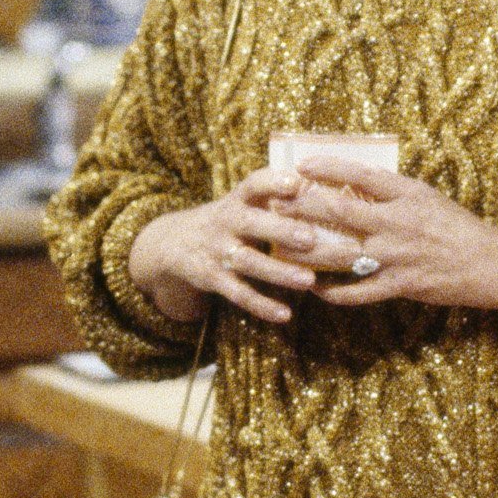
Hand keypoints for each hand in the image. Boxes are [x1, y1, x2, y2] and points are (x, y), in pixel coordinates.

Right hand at [125, 169, 328, 326]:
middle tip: (311, 238)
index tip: (296, 183)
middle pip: (251, 224)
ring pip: (249, 262)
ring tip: (308, 280)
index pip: (253, 185)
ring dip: (278, 272)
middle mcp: (225, 222)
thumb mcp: (242, 202)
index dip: (273, 182)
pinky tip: (285, 315)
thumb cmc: (228, 219)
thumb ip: (274, 197)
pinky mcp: (212, 279)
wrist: (174, 242)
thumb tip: (322, 188)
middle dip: (281, 230)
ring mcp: (217, 251)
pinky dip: (261, 305)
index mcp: (237, 200)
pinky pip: (238, 294)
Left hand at [279, 157, 497, 310]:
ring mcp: (397, 256)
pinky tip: (314, 289)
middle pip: (341, 213)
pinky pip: (358, 292)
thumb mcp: (425, 197)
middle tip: (274, 205)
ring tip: (280, 249)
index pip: (361, 175)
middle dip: (304, 208)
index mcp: (407, 195)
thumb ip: (390, 191)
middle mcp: (398, 223)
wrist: (488, 263)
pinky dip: (333, 292)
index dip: (328, 168)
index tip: (301, 165)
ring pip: (340, 254)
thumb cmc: (455, 226)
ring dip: (307, 252)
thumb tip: (352, 180)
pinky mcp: (399, 285)